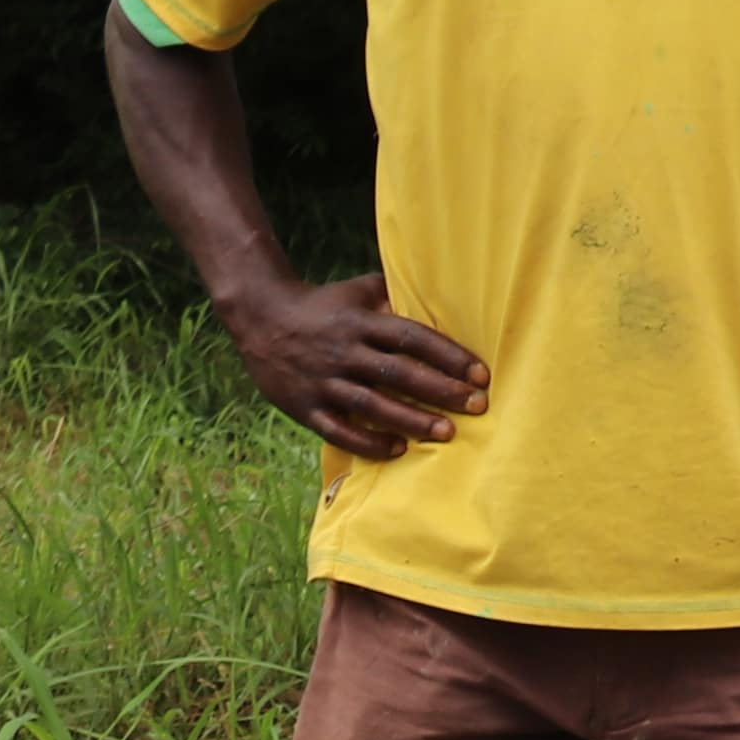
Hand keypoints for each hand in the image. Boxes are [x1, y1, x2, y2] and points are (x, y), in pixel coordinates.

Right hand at [217, 271, 483, 456]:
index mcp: (360, 323)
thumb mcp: (357, 291)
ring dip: (412, 420)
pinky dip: (368, 442)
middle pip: (399, 373)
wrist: (259, 318)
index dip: (449, 356)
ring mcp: (322, 381)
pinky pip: (338, 430)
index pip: (412, 338)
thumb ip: (395, 296)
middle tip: (477, 405)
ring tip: (447, 432)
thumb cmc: (322, 306)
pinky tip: (397, 449)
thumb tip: (441, 301)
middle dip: (441, 391)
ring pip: (371, 405)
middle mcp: (343, 352)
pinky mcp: (303, 406)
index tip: (480, 374)